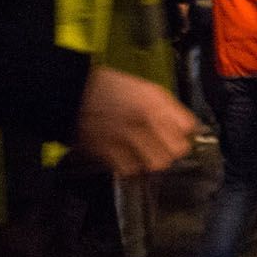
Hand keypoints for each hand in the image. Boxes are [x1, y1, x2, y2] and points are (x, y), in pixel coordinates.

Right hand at [72, 66, 196, 177]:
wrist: (68, 93)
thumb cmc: (107, 87)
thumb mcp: (144, 88)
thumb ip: (166, 106)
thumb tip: (184, 124)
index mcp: (154, 102)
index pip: (188, 127)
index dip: (185, 130)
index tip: (179, 130)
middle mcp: (144, 122)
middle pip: (177, 150)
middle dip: (174, 148)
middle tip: (165, 143)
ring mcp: (127, 140)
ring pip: (157, 163)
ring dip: (155, 159)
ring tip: (147, 151)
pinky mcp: (109, 154)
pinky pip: (132, 169)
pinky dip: (133, 165)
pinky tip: (129, 155)